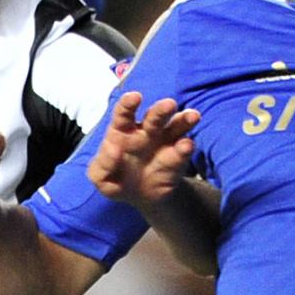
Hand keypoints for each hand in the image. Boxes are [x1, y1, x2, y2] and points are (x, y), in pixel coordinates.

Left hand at [87, 92, 201, 206]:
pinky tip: (186, 145)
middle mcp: (146, 131)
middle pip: (155, 116)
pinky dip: (186, 147)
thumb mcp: (101, 178)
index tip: (135, 97)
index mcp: (124, 131)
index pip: (125, 112)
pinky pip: (183, 149)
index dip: (128, 103)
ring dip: (184, 119)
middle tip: (169, 105)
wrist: (141, 197)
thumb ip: (102, 166)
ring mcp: (165, 142)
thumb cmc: (117, 180)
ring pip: (176, 125)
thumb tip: (113, 150)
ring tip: (192, 116)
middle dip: (162, 109)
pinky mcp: (178, 157)